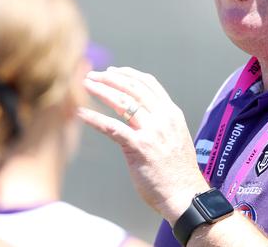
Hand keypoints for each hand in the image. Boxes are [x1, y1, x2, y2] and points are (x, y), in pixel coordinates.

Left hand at [78, 66, 208, 223]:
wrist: (186, 196)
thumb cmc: (178, 172)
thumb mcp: (176, 138)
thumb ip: (161, 124)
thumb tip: (142, 115)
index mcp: (172, 114)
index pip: (149, 83)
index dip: (128, 74)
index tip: (112, 70)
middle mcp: (163, 118)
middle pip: (133, 88)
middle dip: (111, 78)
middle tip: (93, 74)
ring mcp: (152, 132)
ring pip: (123, 102)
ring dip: (102, 90)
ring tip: (86, 84)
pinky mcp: (139, 147)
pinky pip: (112, 127)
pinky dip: (95, 118)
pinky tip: (81, 112)